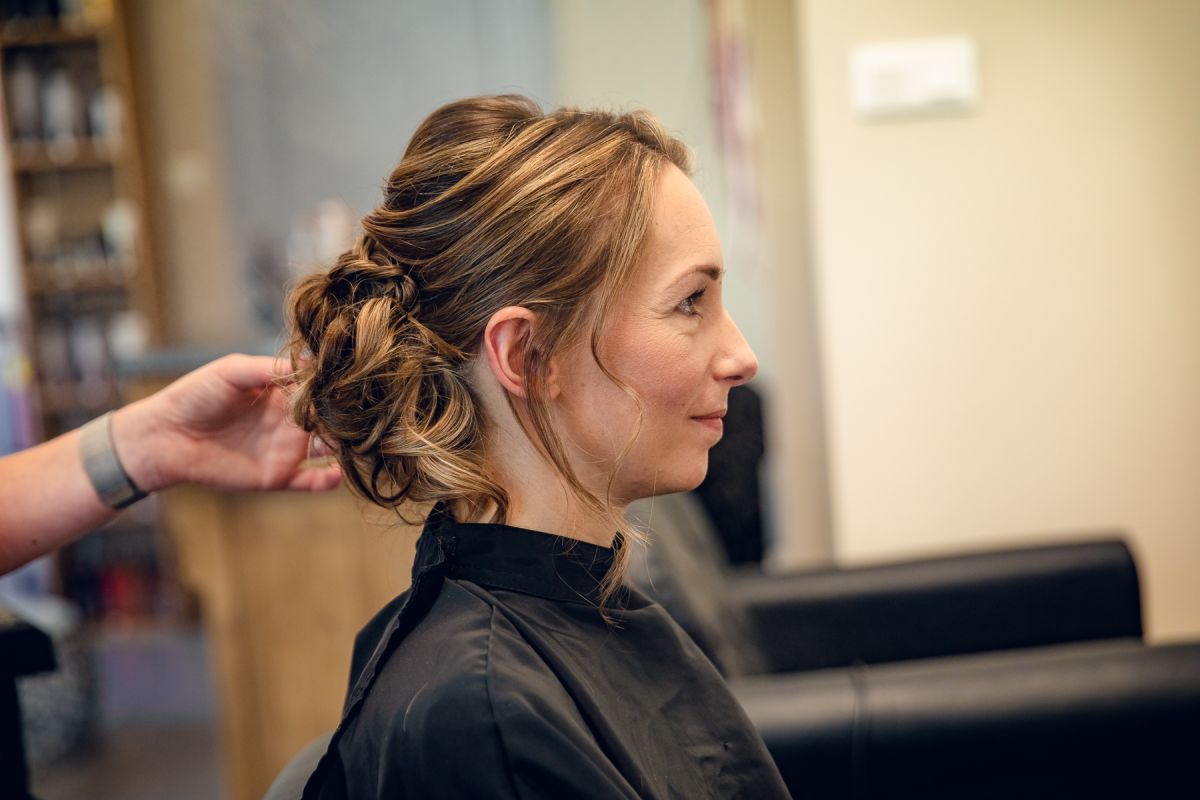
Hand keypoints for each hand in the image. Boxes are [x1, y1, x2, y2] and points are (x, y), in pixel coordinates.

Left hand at [112, 354, 341, 493]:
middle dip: (349, 416)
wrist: (166, 437)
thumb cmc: (196, 395)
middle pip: (332, 417)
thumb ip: (271, 368)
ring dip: (345, 446)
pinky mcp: (278, 475)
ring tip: (356, 442)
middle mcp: (290, 418)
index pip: (321, 387)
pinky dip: (328, 480)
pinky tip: (335, 473)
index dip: (337, 385)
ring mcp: (287, 448)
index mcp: (283, 390)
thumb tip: (311, 361)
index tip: (354, 383)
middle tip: (364, 415)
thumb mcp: (233, 371)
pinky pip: (312, 481)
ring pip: (329, 448)